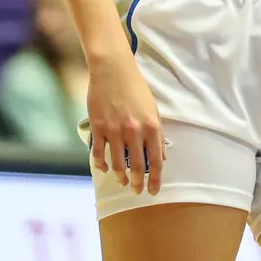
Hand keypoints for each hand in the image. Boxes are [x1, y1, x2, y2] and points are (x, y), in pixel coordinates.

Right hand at [87, 54, 164, 195]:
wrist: (113, 69)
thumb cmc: (135, 88)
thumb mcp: (153, 109)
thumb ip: (157, 133)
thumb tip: (161, 156)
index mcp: (151, 126)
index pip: (156, 161)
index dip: (156, 180)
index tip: (154, 191)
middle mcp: (134, 131)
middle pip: (137, 167)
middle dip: (138, 183)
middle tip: (137, 191)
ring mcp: (114, 130)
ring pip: (117, 164)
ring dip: (120, 177)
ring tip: (122, 181)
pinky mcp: (98, 128)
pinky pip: (98, 154)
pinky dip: (101, 165)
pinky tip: (104, 169)